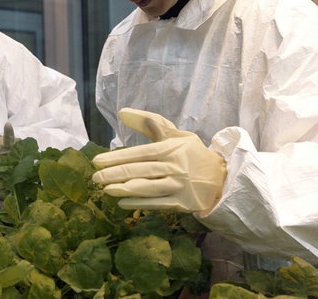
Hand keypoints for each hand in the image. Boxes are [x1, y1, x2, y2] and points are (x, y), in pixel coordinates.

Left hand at [92, 108, 225, 213]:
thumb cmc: (193, 154)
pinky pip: (155, 204)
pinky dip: (138, 203)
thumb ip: (150, 123)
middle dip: (114, 174)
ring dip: (124, 189)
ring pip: (146, 188)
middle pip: (139, 171)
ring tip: (106, 190)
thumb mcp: (175, 135)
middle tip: (95, 177)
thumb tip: (122, 112)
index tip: (97, 161)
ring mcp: (178, 187)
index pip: (139, 153)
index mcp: (171, 149)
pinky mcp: (181, 203)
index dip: (116, 157)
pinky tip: (122, 202)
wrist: (222, 177)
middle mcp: (174, 167)